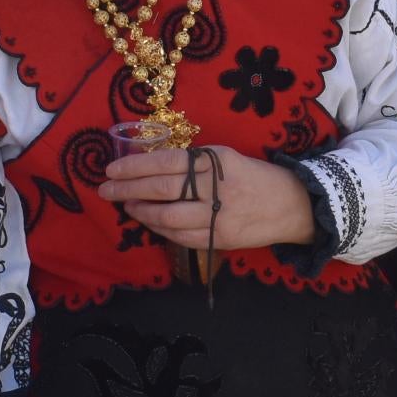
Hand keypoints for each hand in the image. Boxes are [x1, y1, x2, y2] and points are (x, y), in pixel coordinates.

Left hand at [98, 145, 316, 250]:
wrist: (290, 204)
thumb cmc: (252, 177)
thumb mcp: (225, 158)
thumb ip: (192, 162)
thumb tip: (149, 166)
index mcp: (214, 161)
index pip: (166, 162)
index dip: (135, 167)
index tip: (112, 169)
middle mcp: (215, 188)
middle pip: (163, 190)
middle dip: (128, 189)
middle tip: (106, 189)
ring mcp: (218, 216)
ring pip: (169, 217)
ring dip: (142, 212)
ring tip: (127, 206)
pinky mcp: (220, 238)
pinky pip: (181, 237)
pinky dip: (161, 229)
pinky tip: (150, 221)